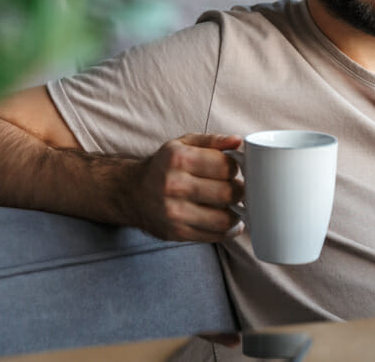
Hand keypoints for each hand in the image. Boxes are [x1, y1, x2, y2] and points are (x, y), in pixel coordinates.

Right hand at [130, 133, 244, 241]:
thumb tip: (238, 141)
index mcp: (178, 159)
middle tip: (240, 189)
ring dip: (237, 214)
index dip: (237, 168)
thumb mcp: (184, 144)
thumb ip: (213, 141)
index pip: (225, 166)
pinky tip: (229, 222)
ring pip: (223, 218)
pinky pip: (213, 235)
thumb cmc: (166, 165)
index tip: (234, 171)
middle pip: (227, 193)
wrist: (134, 192)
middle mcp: (174, 185)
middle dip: (240, 192)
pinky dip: (228, 230)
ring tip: (237, 206)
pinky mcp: (177, 232)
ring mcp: (174, 212)